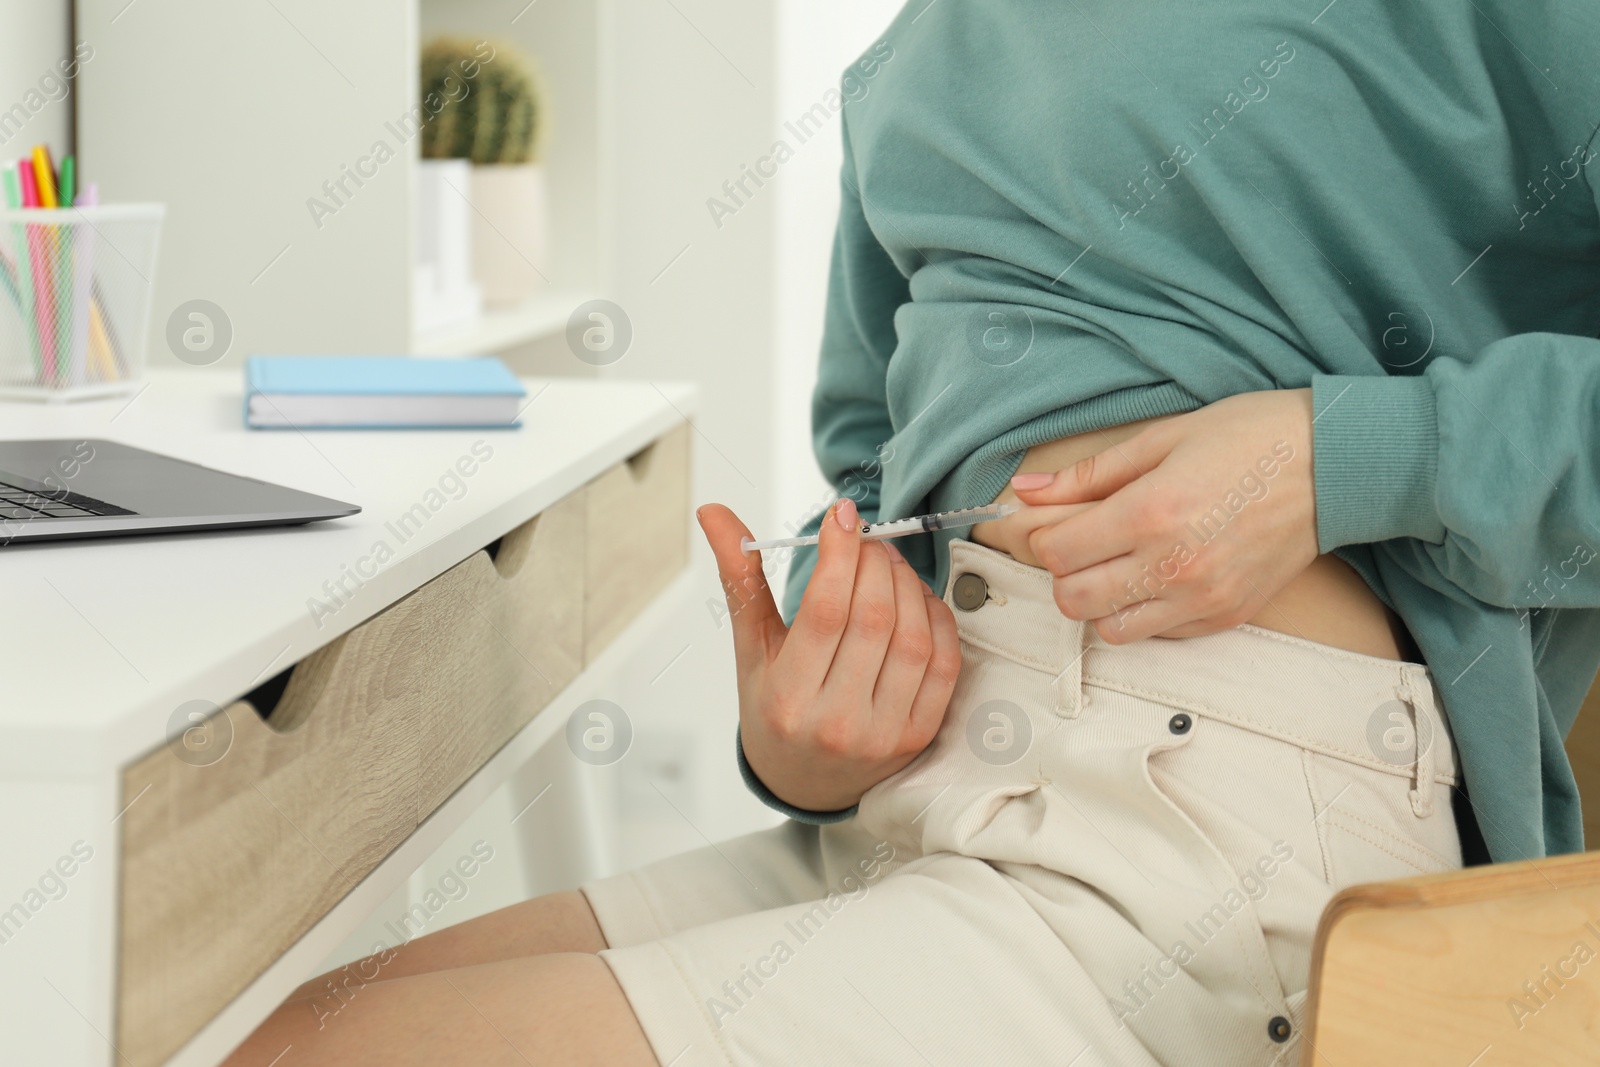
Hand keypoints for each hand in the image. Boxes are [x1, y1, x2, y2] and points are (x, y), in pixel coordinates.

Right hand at [698, 498, 960, 811]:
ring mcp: (884, 732)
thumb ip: (740, 579)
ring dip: (907, 584)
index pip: (824, 611)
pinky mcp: (920, 736)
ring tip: (888, 563)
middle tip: (866, 539)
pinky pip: (943, 665)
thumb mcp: (750, 649)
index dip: (840, 554)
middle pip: (872, 619)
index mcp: (788, 698)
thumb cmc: (774, 709)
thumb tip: (715, 513)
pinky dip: (937, 619)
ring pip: (911, 637)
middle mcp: (837, 721)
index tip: (842, 516)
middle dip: (874, 562)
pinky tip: (917, 599)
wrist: (804, 782)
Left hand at [1011, 389, 1318, 642]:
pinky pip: (1159, 635)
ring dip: (1101, 601)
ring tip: (1122, 564)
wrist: (1334, 464)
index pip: (1056, 553)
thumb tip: (1025, 490)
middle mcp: (1173, 565)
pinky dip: (1144, 613)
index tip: (1059, 522)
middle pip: (1073, 599)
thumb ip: (1087, 474)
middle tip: (1086, 545)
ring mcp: (1202, 597)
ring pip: (1110, 629)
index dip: (1045, 538)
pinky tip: (1159, 577)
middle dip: (1066, 572)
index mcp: (1150, 512)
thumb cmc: (1248, 438)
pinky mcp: (1228, 616)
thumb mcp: (1161, 438)